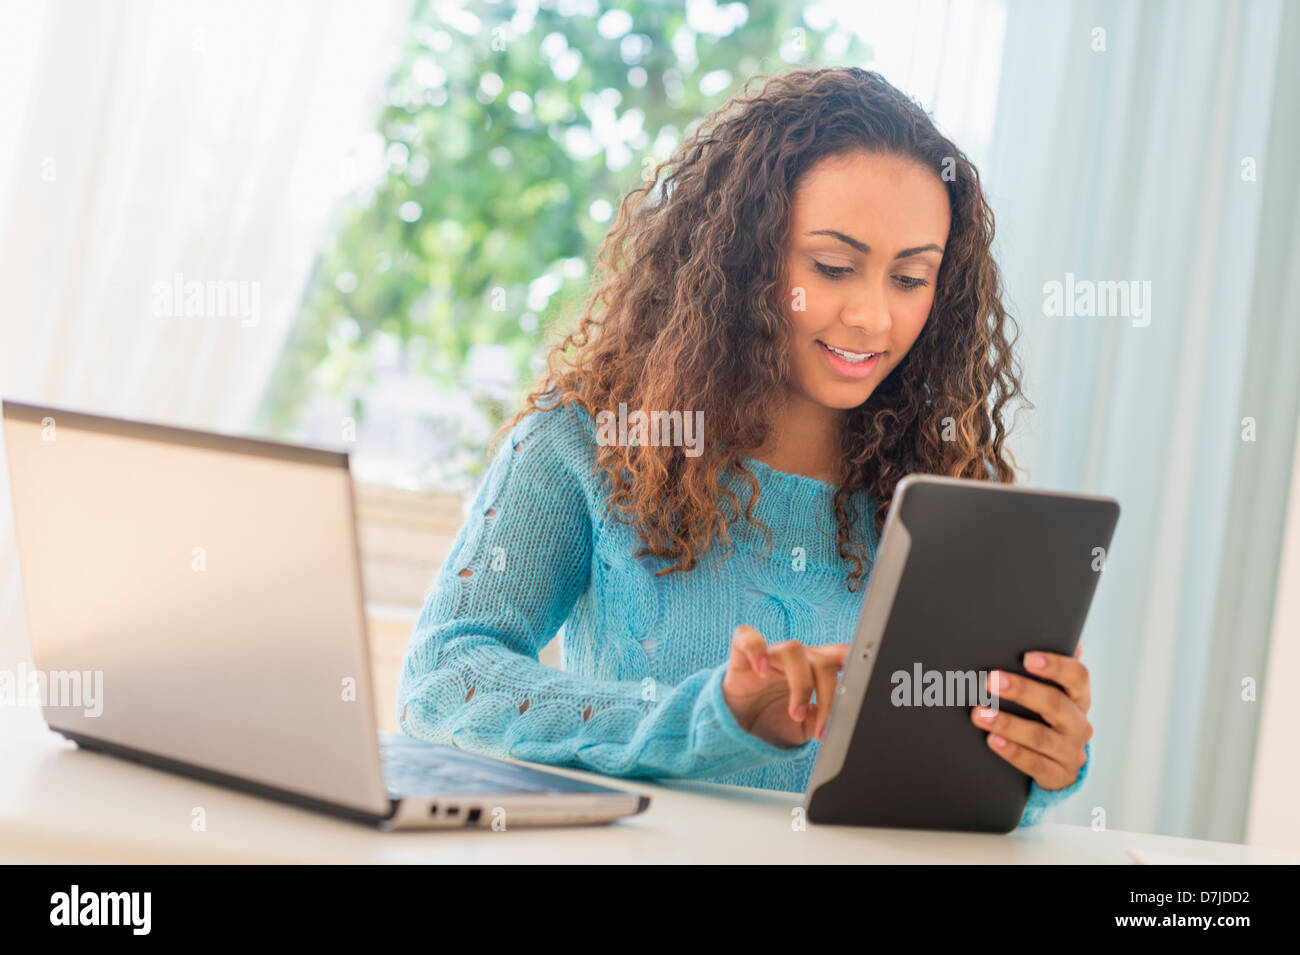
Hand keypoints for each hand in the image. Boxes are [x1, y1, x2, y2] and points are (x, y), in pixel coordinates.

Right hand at [722, 625, 850, 748]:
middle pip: (822, 661)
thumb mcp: (808, 726)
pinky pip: (749, 639)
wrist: (741, 730)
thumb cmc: (776, 722)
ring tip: (796, 713)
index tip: (863, 674)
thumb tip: (845, 721)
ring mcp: (771, 654)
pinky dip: (756, 650)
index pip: (839, 655)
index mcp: (816, 670)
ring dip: (800, 685)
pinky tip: (761, 670)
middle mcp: (797, 658)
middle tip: (821, 726)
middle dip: (827, 695)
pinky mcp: (743, 655)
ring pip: (793, 650)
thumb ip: (826, 718)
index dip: (852, 658)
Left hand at [970, 643, 1091, 789]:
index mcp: (1079, 697)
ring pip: (1041, 737)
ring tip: (979, 714)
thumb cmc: (1046, 716)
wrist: (1058, 763)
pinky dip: (1012, 751)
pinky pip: (1035, 764)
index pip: (1077, 677)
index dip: (1055, 666)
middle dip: (1021, 691)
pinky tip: (992, 740)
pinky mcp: (1059, 775)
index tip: (1027, 658)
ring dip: (1008, 723)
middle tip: (990, 680)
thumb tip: (1055, 634)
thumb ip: (1048, 667)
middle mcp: (1079, 723)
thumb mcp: (1052, 692)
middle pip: (1055, 705)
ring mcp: (1071, 751)